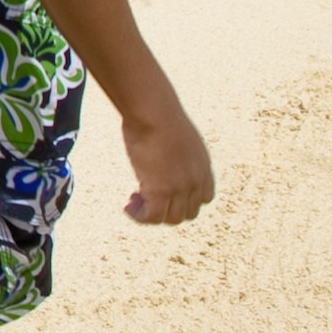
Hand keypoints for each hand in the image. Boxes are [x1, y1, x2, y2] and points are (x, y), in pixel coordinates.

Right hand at [120, 106, 214, 224]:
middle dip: (167, 209)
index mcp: (203, 167)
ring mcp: (180, 188)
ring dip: (152, 214)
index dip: (183, 201)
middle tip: (144, 195)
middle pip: (187, 213)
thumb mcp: (177, 136)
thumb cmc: (158, 116)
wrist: (154, 113)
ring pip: (170, 219)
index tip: (164, 191)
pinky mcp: (161, 191)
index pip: (204, 199)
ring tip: (134, 201)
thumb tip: (162, 156)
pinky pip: (152, 217)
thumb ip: (176, 153)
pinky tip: (128, 207)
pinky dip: (139, 216)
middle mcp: (196, 180)